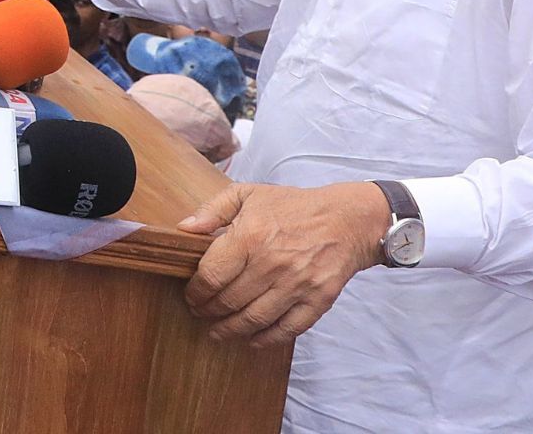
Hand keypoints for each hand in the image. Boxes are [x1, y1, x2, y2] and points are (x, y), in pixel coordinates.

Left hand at [178, 181, 388, 347]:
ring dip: (230, 330)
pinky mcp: (318, 300)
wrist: (347, 219)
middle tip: (200, 314)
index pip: (211, 276)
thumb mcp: (248, 194)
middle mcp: (272, 264)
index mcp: (251, 236)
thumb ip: (212, 209)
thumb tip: (184, 228)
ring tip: (217, 332)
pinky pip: (287, 329)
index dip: (196, 292)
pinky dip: (266, 339)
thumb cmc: (293, 206)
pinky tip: (251, 340)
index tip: (191, 296)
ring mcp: (297, 284)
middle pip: (229, 301)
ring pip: (254, 320)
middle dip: (208, 312)